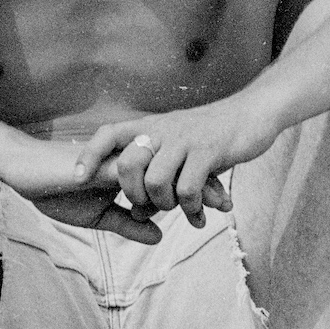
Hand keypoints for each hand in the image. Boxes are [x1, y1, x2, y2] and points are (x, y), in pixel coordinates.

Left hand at [75, 99, 277, 230]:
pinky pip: (187, 188)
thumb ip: (156, 172)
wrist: (252, 113)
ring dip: (163, 205)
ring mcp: (186, 140)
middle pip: (127, 164)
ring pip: (156, 181)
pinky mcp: (209, 151)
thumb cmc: (213, 136)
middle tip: (146, 210)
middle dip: (133, 195)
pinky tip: (198, 215)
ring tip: (177, 211)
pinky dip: (189, 208)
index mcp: (152, 126)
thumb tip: (136, 212)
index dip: (88, 156)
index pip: (107, 133)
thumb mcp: (178, 146)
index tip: (76, 179)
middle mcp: (163, 129)